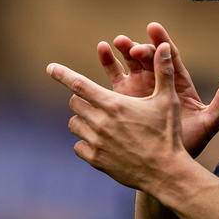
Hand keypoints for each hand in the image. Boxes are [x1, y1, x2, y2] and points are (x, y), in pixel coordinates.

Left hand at [47, 43, 188, 191]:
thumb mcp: (167, 100)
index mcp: (114, 104)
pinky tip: (101, 143)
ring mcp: (96, 142)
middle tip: (96, 102)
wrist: (165, 172)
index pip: (79, 84)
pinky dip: (85, 143)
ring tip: (99, 122)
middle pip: (75, 103)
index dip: (63, 74)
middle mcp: (100, 122)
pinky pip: (78, 146)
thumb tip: (164, 45)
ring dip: (82, 120)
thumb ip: (163, 71)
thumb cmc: (167, 134)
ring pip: (74, 124)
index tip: (50, 68)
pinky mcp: (96, 160)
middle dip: (81, 99)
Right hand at [96, 22, 218, 157]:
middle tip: (132, 47)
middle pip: (148, 58)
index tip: (153, 28)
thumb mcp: (209, 121)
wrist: (166, 165)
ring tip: (114, 43)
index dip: (162, 42)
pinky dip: (108, 65)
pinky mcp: (123, 99)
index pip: (170, 57)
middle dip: (139, 49)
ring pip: (130, 65)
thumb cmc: (190, 142)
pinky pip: (114, 79)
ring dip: (121, 52)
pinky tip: (101, 52)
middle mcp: (158, 82)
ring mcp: (140, 89)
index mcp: (178, 83)